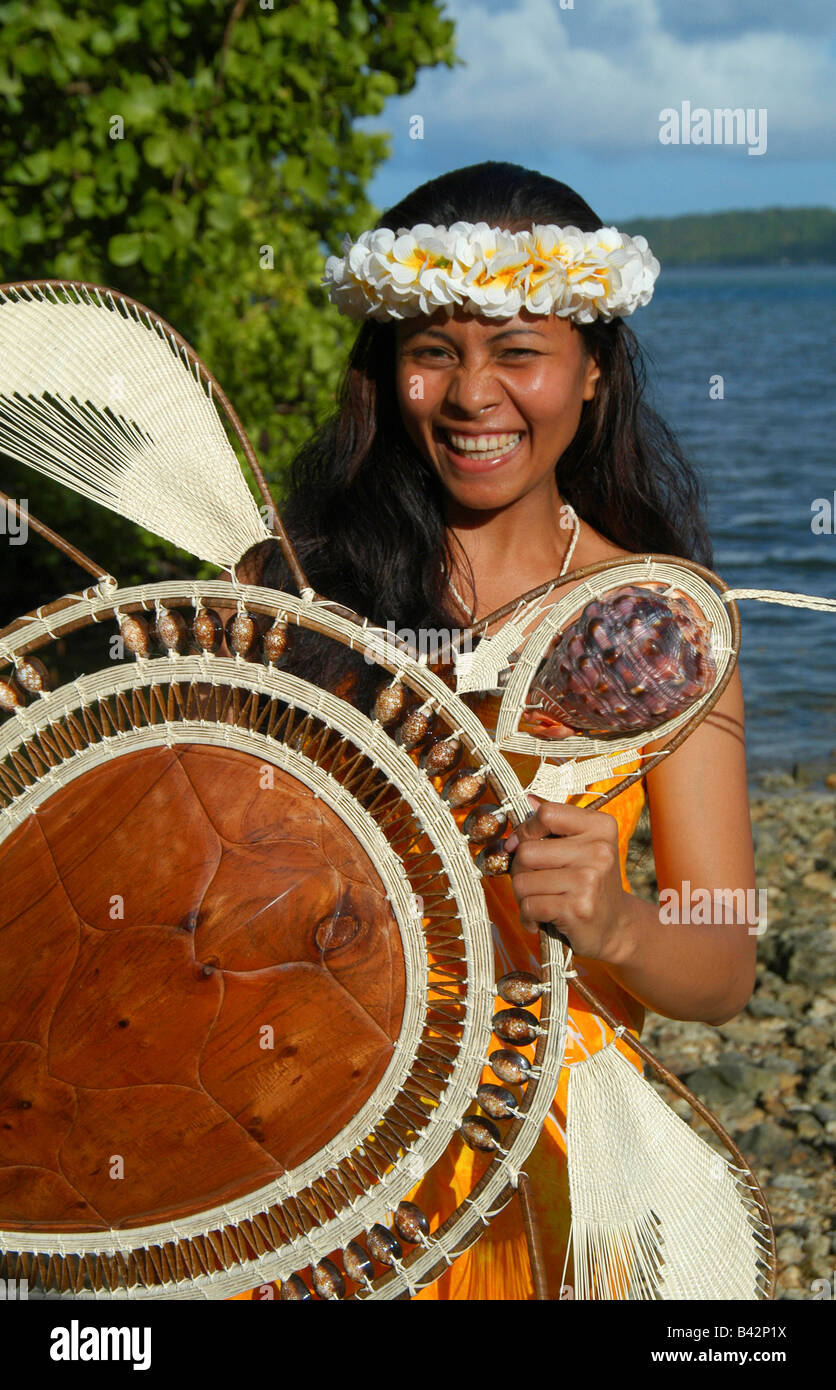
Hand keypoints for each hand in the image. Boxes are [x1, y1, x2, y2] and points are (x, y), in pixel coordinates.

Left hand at [506, 796, 635, 964]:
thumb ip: (554, 826)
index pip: (547, 813)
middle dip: (520, 870)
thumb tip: (527, 799)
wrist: (615, 926)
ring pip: (523, 881)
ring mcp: (589, 880)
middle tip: (533, 881)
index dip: (526, 830)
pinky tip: (540, 918)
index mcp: (600, 827)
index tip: (522, 844)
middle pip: (527, 851)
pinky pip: (529, 906)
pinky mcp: (578, 908)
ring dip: (522, 896)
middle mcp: (599, 850)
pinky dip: (527, 916)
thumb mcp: (581, 847)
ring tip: (539, 900)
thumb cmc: (589, 883)